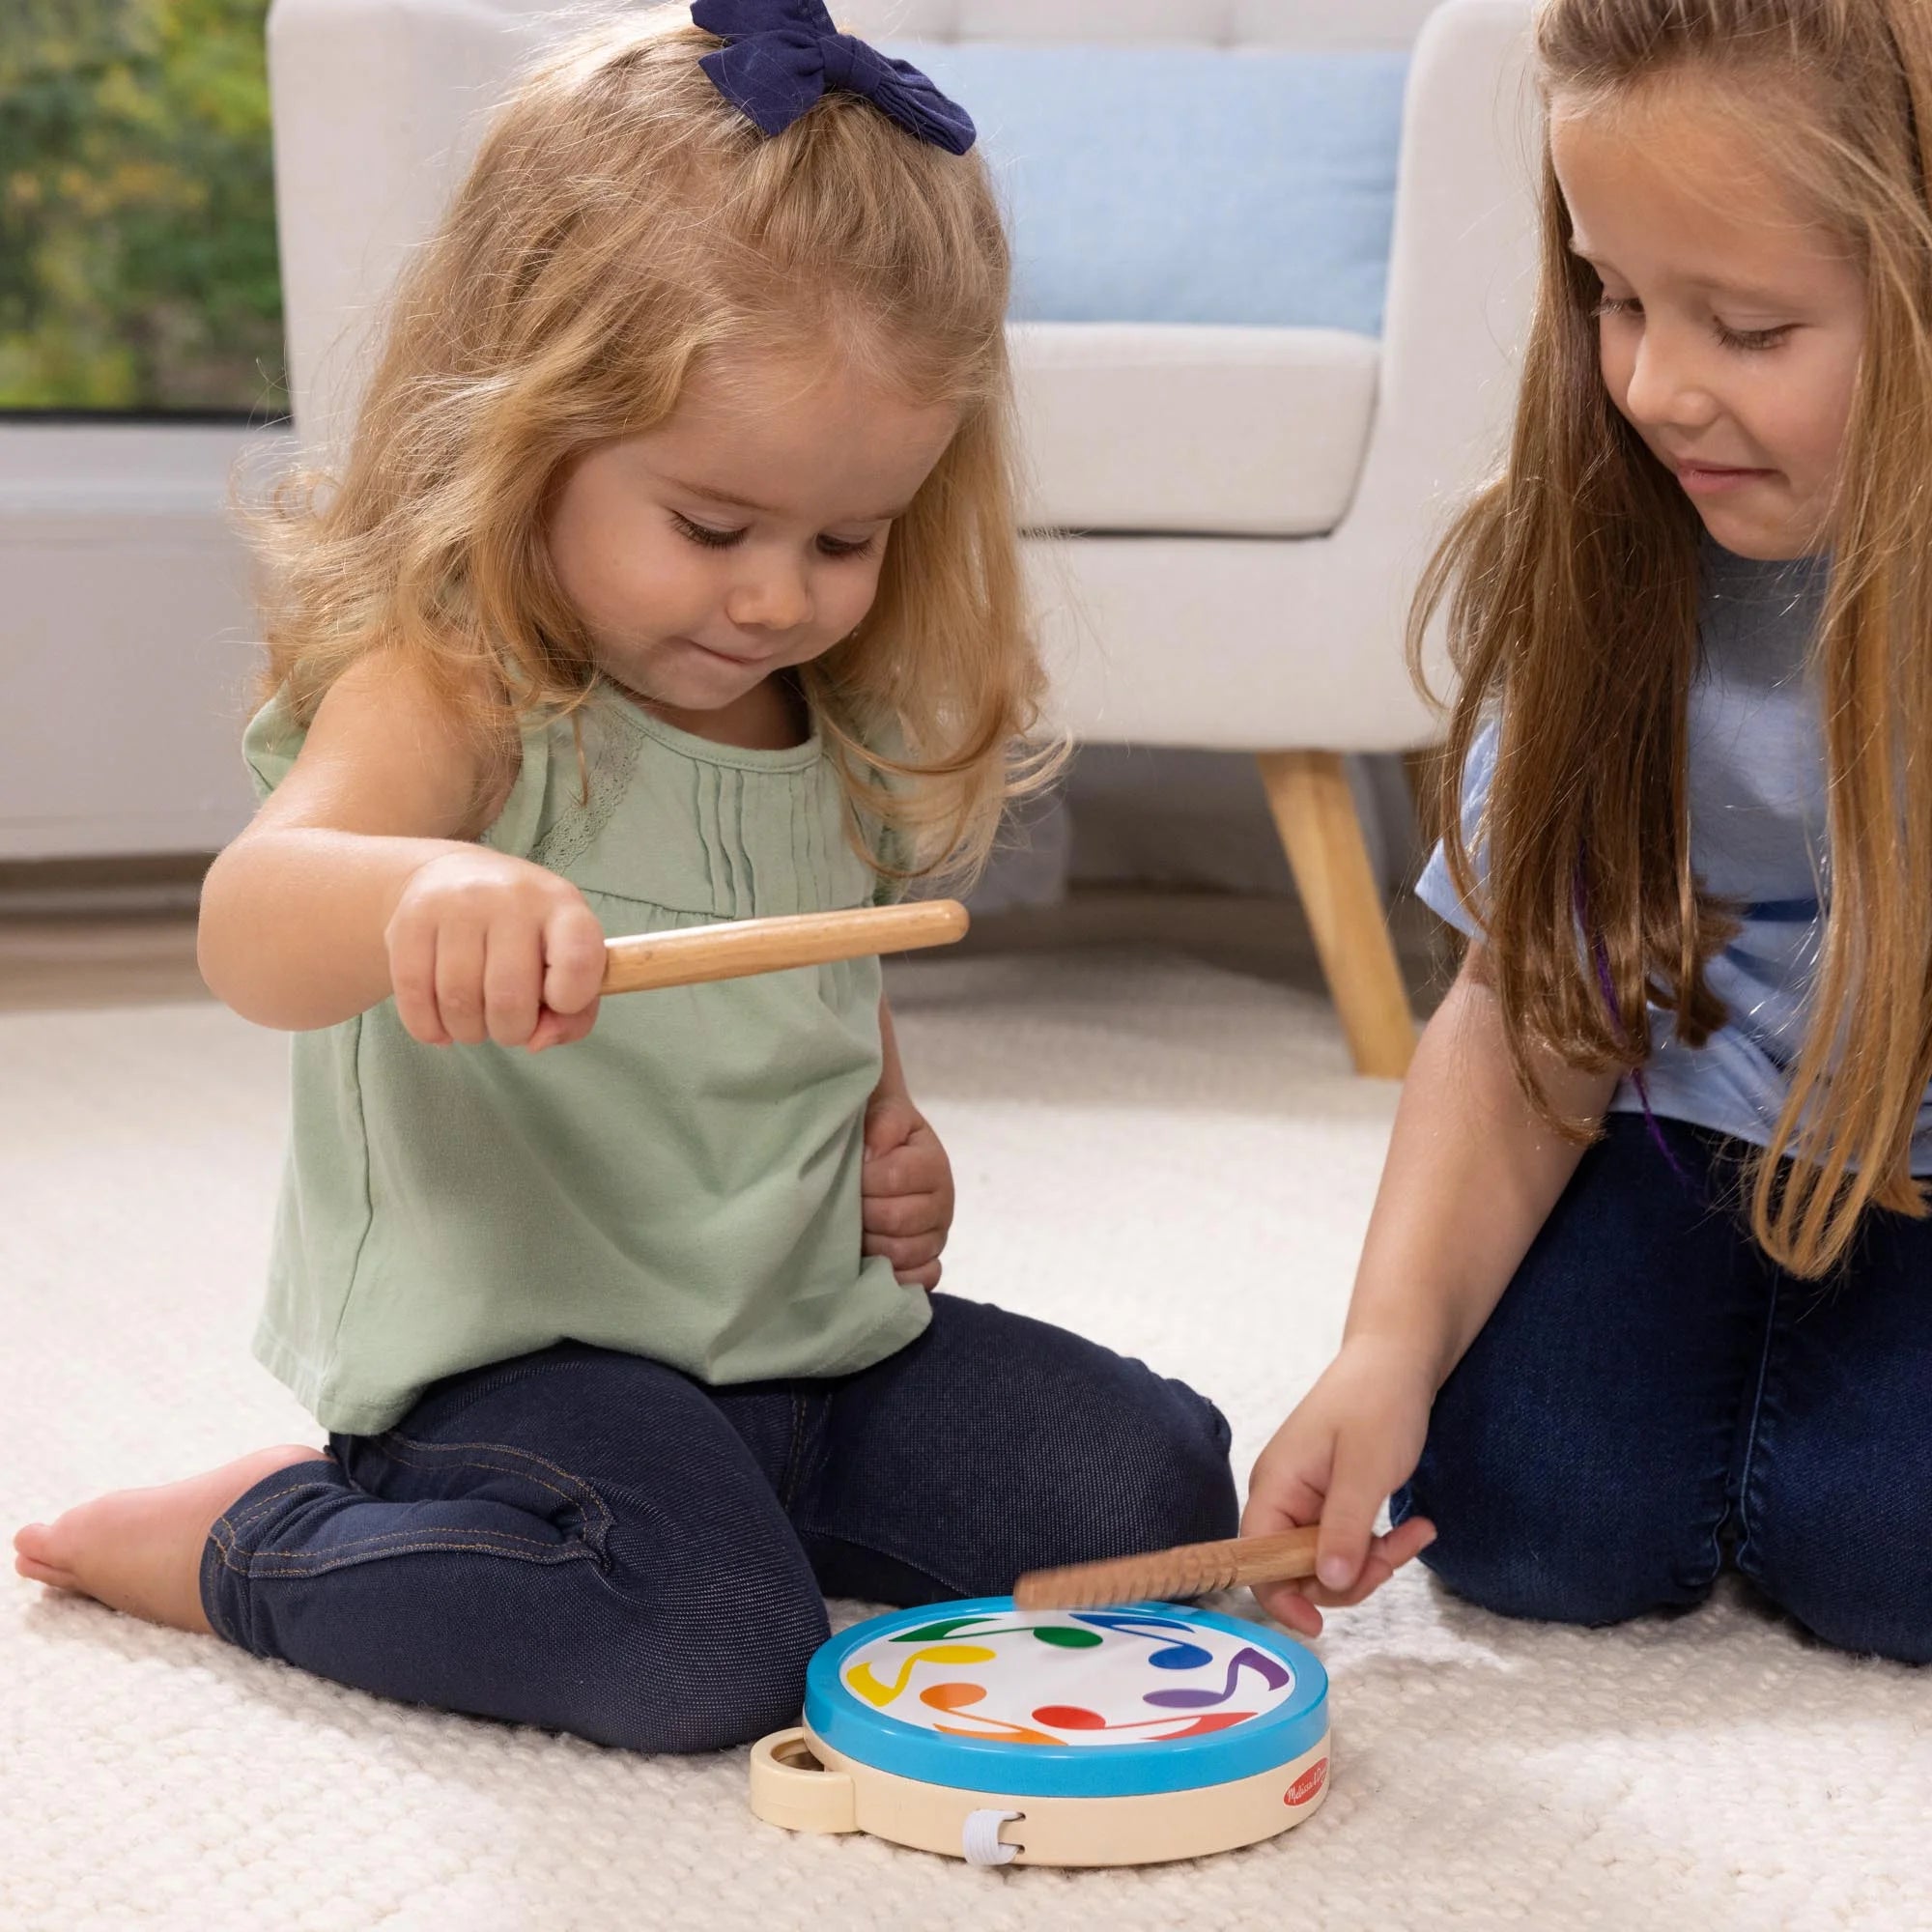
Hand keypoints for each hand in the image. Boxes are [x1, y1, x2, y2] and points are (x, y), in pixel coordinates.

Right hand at [385, 849, 606, 1051]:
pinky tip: (441, 1023)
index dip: (570, 1000)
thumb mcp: (566, 960)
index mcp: (562, 906)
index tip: (556, 1002)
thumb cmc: (524, 933)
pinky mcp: (408, 921)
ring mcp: (456, 905)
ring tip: (475, 1020)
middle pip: (509, 999)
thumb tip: (536, 1042)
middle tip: (508, 1024)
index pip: (577, 962)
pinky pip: (414, 998)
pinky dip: (429, 1028)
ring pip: (458, 1003)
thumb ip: (572, 1016)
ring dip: (469, 1032)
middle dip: (511, 1032)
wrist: (451, 876)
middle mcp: (510, 898)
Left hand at [860, 1093, 954, 1290]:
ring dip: (871, 1244)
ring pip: (902, 1254)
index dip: (864, 1178)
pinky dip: (896, 1278)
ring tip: (854, 1229)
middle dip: (863, 1213)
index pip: (894, 1178)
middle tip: (847, 1205)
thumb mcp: (884, 1113)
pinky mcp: (928, 1262)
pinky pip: (921, 1280)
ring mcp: (936, 1237)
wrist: (884, 1150)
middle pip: (897, 1220)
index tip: (850, 1172)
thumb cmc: (880, 1132)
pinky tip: (873, 1264)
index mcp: (933, 1164)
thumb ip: (885, 1122)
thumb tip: (876, 1153)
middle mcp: (943, 1204)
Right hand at [1241, 1335, 1439, 1637]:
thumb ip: (1345, 1528)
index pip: (1255, 1560)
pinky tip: (1416, 1526)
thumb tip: (1330, 1585)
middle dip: (1349, 1576)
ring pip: (1330, 1562)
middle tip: (1393, 1556)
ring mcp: (1308, 1500)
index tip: (1320, 1626)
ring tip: (1416, 1533)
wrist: (1399, 1360)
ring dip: (1375, 1560)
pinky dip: (1382, 1544)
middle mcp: (1282, 1497)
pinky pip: (1349, 1543)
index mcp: (1274, 1486)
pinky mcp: (1333, 1501)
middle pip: (1297, 1570)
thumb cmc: (1378, 1403)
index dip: (1280, 1597)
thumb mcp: (1367, 1469)